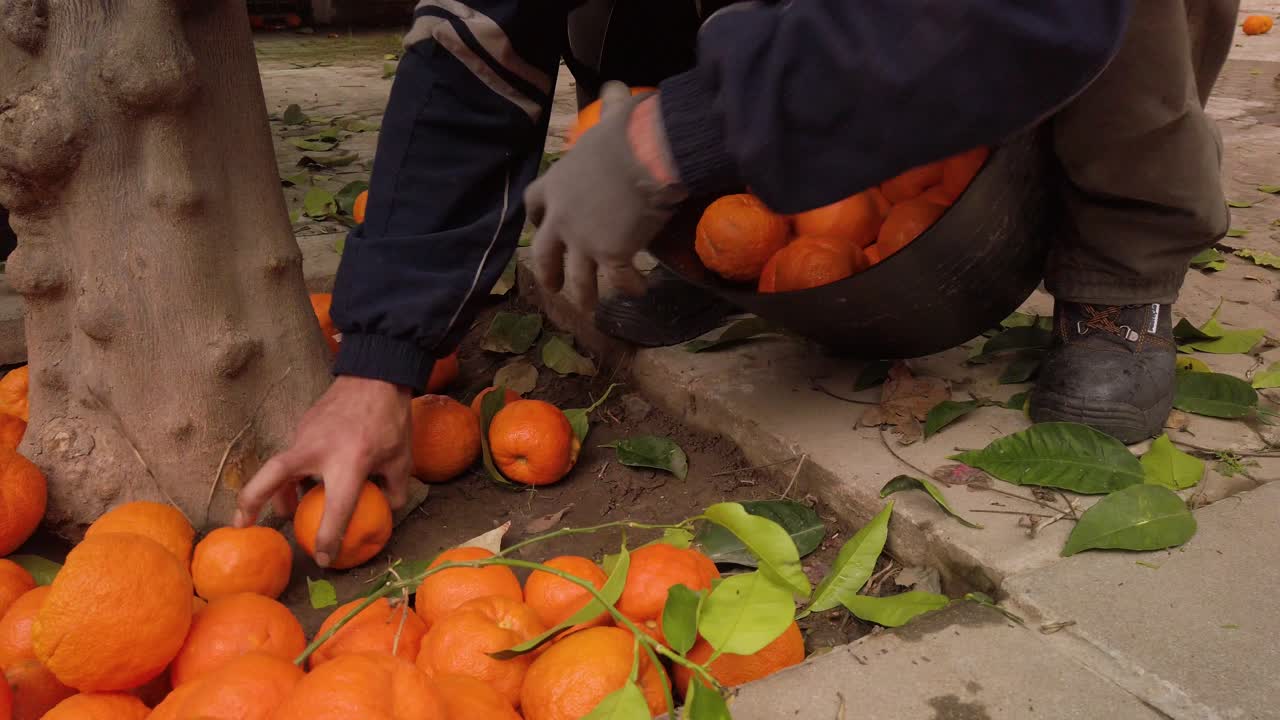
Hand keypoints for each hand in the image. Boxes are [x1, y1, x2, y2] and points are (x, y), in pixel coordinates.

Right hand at [234, 376, 412, 567]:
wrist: (376, 372)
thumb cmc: (392, 419)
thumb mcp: (403, 460)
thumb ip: (393, 491)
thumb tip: (384, 513)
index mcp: (348, 463)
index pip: (335, 510)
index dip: (329, 539)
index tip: (323, 559)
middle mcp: (318, 451)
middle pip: (272, 478)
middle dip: (252, 503)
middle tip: (242, 525)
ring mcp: (305, 435)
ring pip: (280, 468)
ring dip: (276, 492)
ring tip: (286, 512)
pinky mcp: (302, 425)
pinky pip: (294, 454)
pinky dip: (295, 471)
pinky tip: (306, 481)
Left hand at [525, 82, 687, 308]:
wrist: (644, 156)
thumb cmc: (626, 134)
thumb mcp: (610, 119)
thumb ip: (609, 107)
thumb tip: (616, 87)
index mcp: (556, 184)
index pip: (534, 203)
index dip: (536, 218)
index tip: (539, 227)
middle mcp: (562, 218)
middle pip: (544, 253)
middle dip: (548, 272)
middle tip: (553, 286)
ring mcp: (583, 240)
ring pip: (578, 278)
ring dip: (584, 294)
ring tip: (589, 306)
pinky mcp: (610, 255)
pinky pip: (618, 279)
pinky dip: (629, 287)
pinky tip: (640, 290)